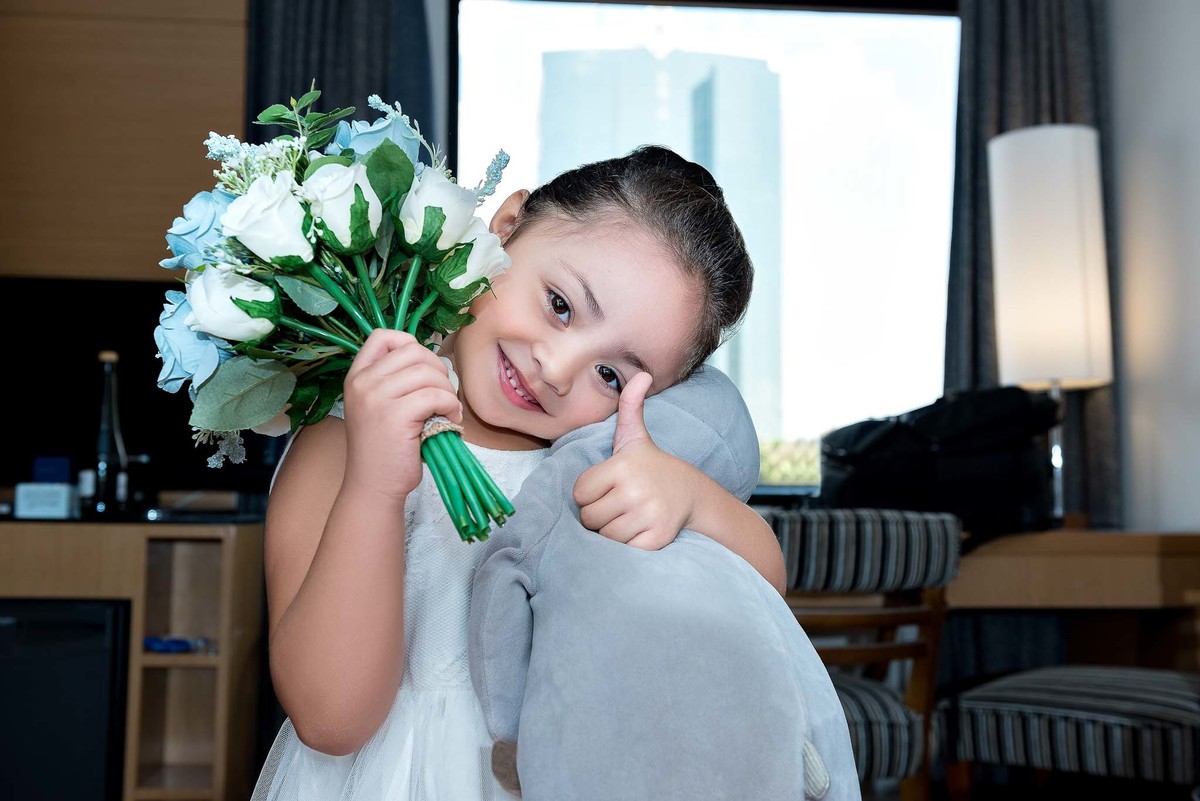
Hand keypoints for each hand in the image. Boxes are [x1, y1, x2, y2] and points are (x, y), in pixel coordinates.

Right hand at [341, 329, 461, 501]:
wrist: (373, 486)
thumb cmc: (384, 448)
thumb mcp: (379, 406)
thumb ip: (395, 380)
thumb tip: (434, 361)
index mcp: (357, 376)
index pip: (383, 336)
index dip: (411, 345)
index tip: (425, 370)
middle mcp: (363, 382)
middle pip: (414, 352)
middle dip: (438, 371)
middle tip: (444, 395)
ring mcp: (376, 398)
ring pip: (428, 373)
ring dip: (448, 391)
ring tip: (448, 410)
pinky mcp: (396, 415)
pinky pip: (435, 396)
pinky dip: (451, 406)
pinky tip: (450, 421)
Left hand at [573, 372, 699, 549]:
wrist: (692, 494)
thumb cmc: (652, 466)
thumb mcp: (636, 437)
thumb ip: (630, 406)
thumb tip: (642, 374)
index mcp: (622, 466)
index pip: (580, 493)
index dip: (590, 493)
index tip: (609, 487)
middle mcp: (635, 490)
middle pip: (589, 517)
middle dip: (599, 514)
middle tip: (619, 504)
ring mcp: (648, 515)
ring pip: (604, 535)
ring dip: (612, 530)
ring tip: (629, 516)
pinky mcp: (656, 538)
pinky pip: (623, 548)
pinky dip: (628, 544)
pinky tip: (640, 529)